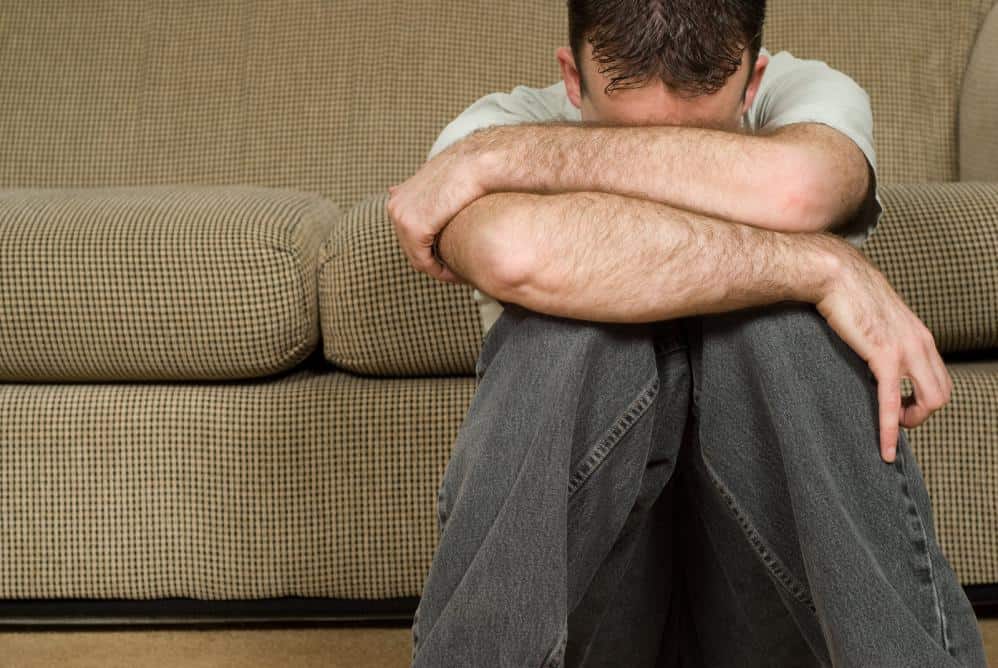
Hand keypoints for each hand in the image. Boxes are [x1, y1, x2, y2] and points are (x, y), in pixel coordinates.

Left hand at [386, 140, 487, 283]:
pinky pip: (423, 262)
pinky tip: (457, 274)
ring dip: (438, 269)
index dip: (429, 250)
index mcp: (398, 196)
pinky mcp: (414, 227)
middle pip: (411, 248)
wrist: (477, 164)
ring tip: (459, 274)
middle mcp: (394, 206)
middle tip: (457, 271)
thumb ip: (428, 195)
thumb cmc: (468, 172)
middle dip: (433, 261)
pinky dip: (440, 272)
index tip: (450, 260)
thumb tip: (414, 196)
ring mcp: (401, 217)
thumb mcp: (441, 182)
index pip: (409, 235)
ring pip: (417, 257)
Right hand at [815, 245, 952, 463]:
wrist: (833, 273)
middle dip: (921, 415)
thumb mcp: (874, 314)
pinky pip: (893, 403)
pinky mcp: (885, 356)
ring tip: (890, 433)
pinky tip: (885, 448)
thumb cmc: (846, 290)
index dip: (922, 399)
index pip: (939, 377)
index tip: (899, 407)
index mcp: (919, 334)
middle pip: (941, 393)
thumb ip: (882, 332)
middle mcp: (921, 342)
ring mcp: (906, 349)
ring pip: (930, 402)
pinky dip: (890, 430)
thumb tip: (870, 344)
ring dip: (911, 424)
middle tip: (896, 420)